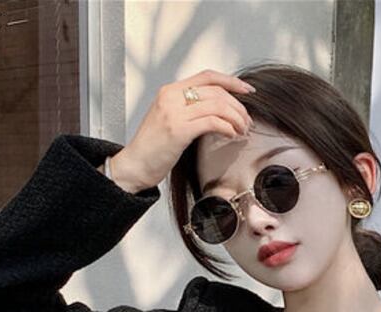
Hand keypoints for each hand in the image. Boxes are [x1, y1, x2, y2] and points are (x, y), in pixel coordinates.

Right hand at [112, 68, 254, 190]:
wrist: (133, 166)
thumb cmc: (151, 148)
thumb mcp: (168, 120)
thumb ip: (187, 110)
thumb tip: (216, 112)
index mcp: (169, 91)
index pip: (207, 77)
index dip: (231, 81)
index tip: (247, 90)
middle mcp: (171, 97)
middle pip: (216, 91)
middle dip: (238, 106)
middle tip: (246, 121)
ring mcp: (174, 113)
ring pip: (217, 105)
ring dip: (236, 118)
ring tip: (242, 130)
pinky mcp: (178, 130)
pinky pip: (212, 122)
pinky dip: (227, 127)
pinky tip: (232, 135)